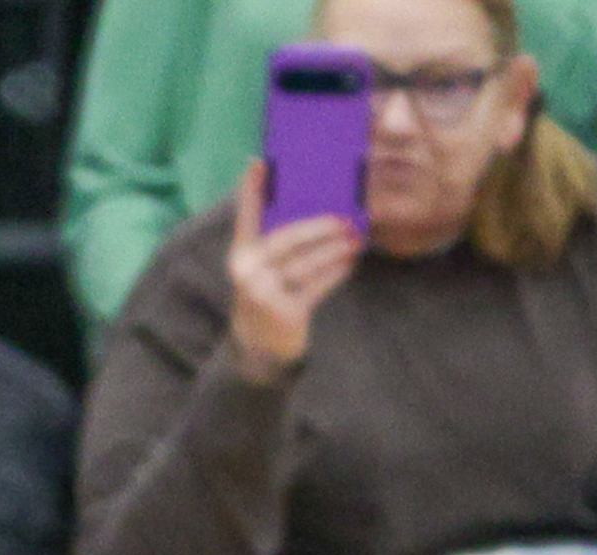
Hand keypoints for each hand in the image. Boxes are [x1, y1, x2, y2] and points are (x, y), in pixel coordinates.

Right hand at [226, 159, 361, 382]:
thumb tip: (318, 211)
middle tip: (346, 219)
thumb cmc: (267, 296)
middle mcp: (247, 271)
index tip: (258, 163)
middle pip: (286, 239)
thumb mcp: (263, 269)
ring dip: (334, 250)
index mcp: (241, 254)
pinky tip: (349, 263)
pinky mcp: (283, 312)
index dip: (251, 190)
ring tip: (355, 240)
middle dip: (320, 227)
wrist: (258, 347)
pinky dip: (335, 274)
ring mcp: (263, 293)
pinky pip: (315, 287)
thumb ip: (278, 243)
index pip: (246, 216)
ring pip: (305, 263)